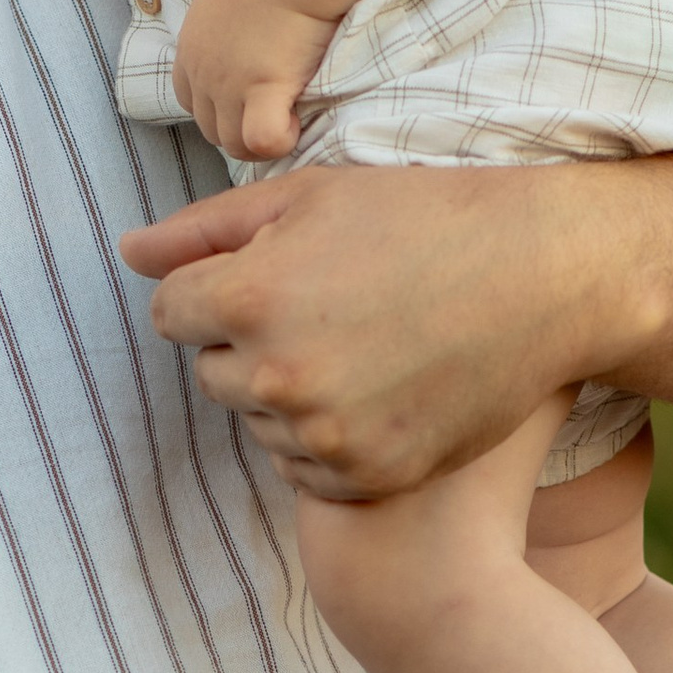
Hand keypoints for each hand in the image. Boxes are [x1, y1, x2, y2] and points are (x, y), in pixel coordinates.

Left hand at [119, 159, 660, 502]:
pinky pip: (305, 471)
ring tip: (366, 346)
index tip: (277, 274)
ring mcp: (326, 436)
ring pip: (259, 424)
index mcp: (252, 296)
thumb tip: (127, 254)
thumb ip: (206, 229)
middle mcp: (279, 375)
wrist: (545, 277)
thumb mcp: (310, 196)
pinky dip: (329, 442)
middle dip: (250, 342)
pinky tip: (382, 392)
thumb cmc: (424, 217)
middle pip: (209, 374)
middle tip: (333, 307)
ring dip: (289, 395)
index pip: (170, 313)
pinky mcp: (370, 476)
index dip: (216, 289)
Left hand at [170, 0, 340, 163]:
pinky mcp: (260, 89)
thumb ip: (221, 27)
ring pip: (234, 143)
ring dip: (260, 143)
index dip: (219, 107)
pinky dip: (280, 141)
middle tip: (275, 114)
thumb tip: (237, 38)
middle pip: (210, 128)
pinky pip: (262, 141)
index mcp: (191, 49)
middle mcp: (203, 72)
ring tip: (289, 119)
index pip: (189, 100)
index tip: (249, 99)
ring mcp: (228, 85)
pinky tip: (295, 122)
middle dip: (240, 129)